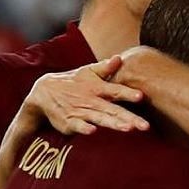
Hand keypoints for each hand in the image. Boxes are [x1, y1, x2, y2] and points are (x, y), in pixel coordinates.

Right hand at [30, 56, 147, 134]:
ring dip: (113, 123)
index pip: (116, 91)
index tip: (141, 96)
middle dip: (129, 118)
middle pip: (113, 110)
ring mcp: (80, 112)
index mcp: (97, 88)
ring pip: (99, 118)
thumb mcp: (87, 72)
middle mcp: (91, 100)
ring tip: (128, 128)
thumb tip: (120, 58)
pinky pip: (77, 125)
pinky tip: (92, 131)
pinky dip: (84, 128)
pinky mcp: (69, 122)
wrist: (43, 92)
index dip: (128, 93)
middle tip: (145, 126)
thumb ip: (105, 68)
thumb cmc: (72, 82)